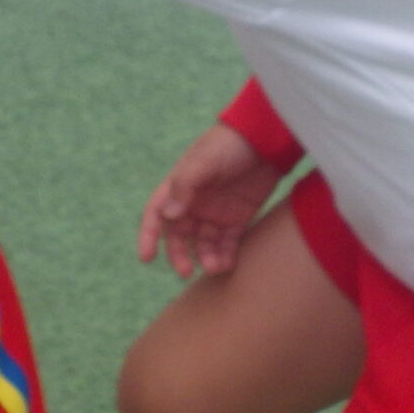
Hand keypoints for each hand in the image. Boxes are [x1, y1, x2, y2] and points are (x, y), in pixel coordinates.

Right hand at [138, 123, 288, 279]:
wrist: (266, 140)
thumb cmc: (229, 145)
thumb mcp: (204, 161)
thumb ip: (185, 186)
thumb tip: (169, 215)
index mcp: (179, 188)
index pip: (157, 214)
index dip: (149, 235)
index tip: (147, 258)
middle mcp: (194, 203)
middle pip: (179, 236)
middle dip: (179, 255)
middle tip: (185, 272)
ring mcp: (216, 213)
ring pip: (204, 244)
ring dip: (205, 258)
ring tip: (214, 268)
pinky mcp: (238, 219)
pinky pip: (227, 244)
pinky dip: (225, 256)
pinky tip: (226, 265)